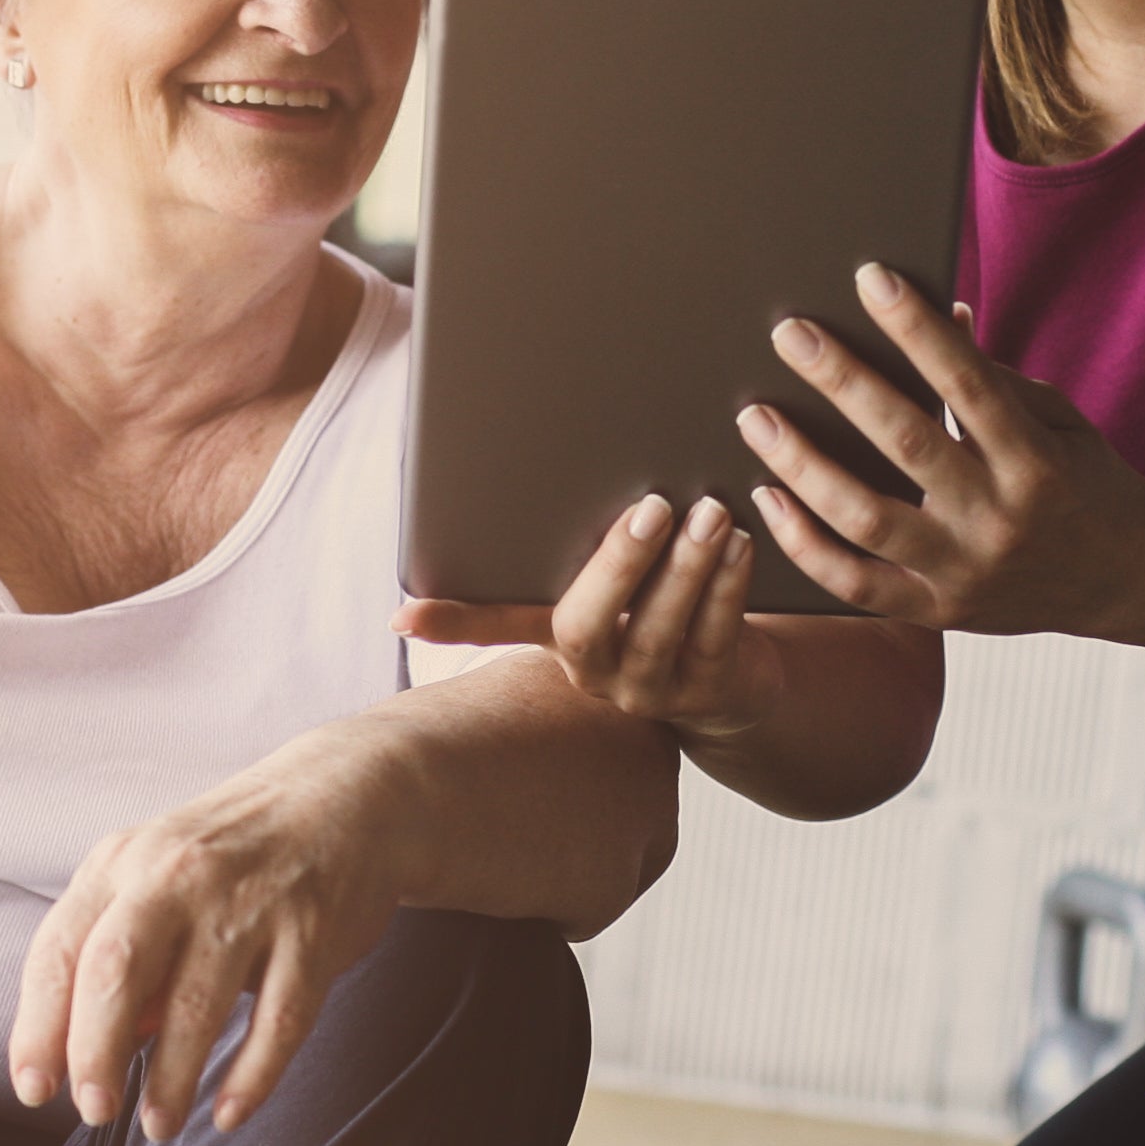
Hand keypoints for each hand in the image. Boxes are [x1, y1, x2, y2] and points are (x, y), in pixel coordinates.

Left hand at [7, 750, 402, 1141]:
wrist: (349, 793)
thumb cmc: (232, 854)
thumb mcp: (156, 879)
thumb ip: (120, 957)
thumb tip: (90, 1049)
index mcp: (124, 862)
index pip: (60, 950)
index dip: (38, 1026)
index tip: (33, 1089)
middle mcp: (180, 875)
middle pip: (115, 971)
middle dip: (95, 1052)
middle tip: (94, 1112)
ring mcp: (251, 902)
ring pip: (197, 1006)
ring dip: (171, 1079)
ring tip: (158, 1126)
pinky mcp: (315, 931)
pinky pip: (280, 1020)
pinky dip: (252, 1077)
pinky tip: (228, 1114)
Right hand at [400, 490, 792, 740]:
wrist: (735, 679)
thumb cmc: (665, 601)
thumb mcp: (621, 577)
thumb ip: (589, 537)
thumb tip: (552, 453)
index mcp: (557, 634)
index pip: (496, 625)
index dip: (453, 622)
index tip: (404, 616)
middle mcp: (593, 669)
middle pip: (586, 625)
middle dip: (618, 564)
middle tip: (652, 506)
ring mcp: (647, 688)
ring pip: (659, 631)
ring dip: (685, 569)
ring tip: (710, 512)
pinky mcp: (707, 692)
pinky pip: (715, 638)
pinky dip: (727, 588)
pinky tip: (741, 545)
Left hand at [735, 267, 1144, 637]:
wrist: (1125, 579)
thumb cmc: (1079, 480)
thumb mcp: (1055, 420)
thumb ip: (992, 378)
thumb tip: (935, 311)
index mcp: (1036, 461)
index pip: (967, 383)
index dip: (917, 329)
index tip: (869, 278)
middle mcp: (1000, 519)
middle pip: (906, 444)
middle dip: (842, 382)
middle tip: (790, 334)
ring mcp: (966, 572)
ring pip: (866, 519)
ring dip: (802, 465)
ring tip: (757, 417)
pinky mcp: (938, 612)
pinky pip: (854, 585)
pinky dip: (803, 543)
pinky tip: (767, 498)